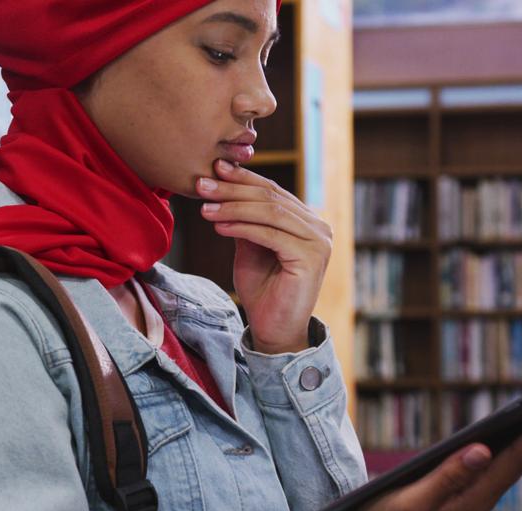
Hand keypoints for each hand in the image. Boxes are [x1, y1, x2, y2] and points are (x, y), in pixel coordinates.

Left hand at [198, 158, 332, 353]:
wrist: (275, 330)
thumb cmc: (263, 291)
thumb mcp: (250, 247)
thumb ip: (245, 220)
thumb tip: (224, 188)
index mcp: (308, 222)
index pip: (273, 192)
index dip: (243, 179)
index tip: (215, 169)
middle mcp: (319, 228)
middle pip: (270, 199)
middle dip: (233, 190)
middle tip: (202, 184)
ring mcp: (319, 242)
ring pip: (270, 213)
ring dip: (233, 207)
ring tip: (205, 207)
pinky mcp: (312, 258)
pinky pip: (270, 235)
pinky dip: (242, 227)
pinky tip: (218, 226)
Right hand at [354, 397, 521, 510]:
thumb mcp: (410, 502)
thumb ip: (446, 478)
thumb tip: (483, 449)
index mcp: (473, 501)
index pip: (518, 456)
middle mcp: (480, 498)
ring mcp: (471, 496)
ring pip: (513, 458)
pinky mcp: (460, 491)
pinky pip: (496, 461)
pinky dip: (513, 440)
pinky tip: (520, 428)